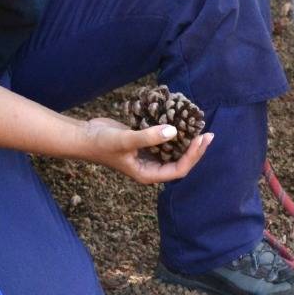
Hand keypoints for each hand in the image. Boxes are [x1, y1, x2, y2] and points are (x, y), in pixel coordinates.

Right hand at [81, 117, 213, 183]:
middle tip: (208, 133)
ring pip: (174, 150)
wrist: (85, 136)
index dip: (192, 156)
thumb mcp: (126, 140)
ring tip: (199, 126)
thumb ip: (149, 137)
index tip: (201, 139)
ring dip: (187, 140)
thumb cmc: (102, 143)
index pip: (178, 169)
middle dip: (195, 149)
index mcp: (148, 174)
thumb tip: (173, 131)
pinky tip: (181, 120)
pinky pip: (165, 139)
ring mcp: (148, 155)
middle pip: (180, 161)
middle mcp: (151, 167)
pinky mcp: (145, 143)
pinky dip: (175, 131)